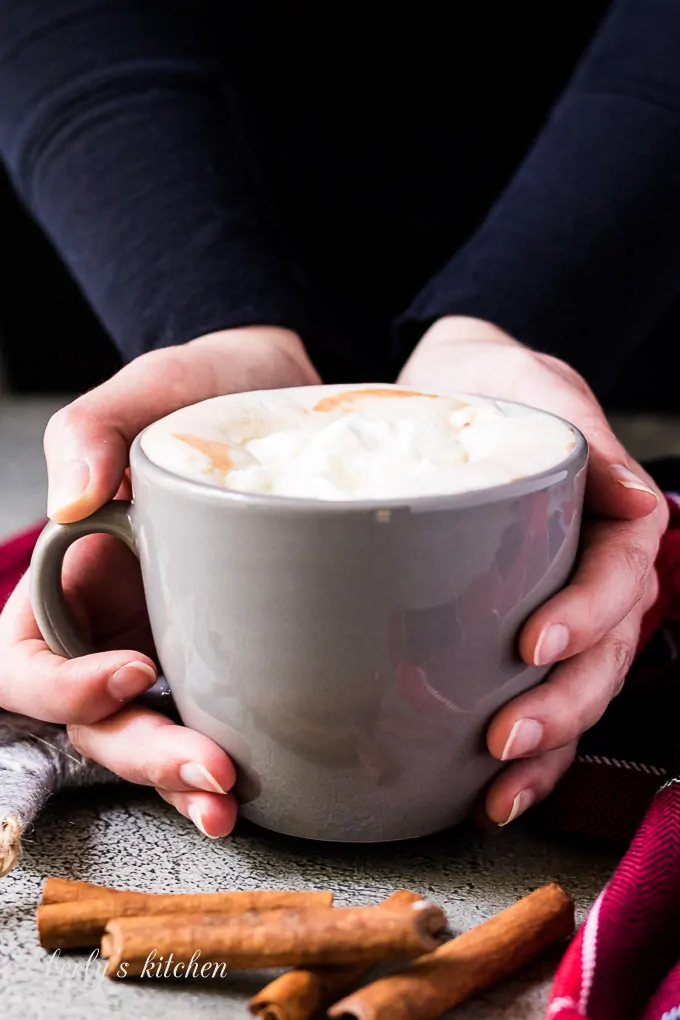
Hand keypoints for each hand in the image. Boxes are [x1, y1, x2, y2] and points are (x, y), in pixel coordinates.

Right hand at [0, 327, 319, 836]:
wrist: (288, 397)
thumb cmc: (205, 390)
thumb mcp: (148, 388)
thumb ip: (91, 430)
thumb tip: (72, 501)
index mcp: (70, 574)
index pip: (27, 659)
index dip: (63, 685)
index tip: (135, 670)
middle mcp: (112, 622)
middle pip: (94, 718)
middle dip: (143, 753)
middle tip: (208, 766)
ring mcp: (171, 644)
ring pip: (150, 736)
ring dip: (181, 780)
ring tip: (228, 799)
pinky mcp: (228, 654)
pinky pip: (215, 719)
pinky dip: (228, 759)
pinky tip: (261, 781)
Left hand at [399, 316, 666, 826]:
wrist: (454, 396)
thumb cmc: (498, 389)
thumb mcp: (538, 392)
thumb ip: (583, 439)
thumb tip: (637, 494)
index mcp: (614, 521)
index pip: (620, 577)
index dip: (588, 616)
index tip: (534, 642)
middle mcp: (598, 578)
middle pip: (606, 654)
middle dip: (562, 705)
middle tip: (504, 737)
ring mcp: (566, 614)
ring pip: (580, 693)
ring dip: (547, 751)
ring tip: (498, 794)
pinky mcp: (522, 640)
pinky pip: (538, 701)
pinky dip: (525, 757)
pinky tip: (485, 794)